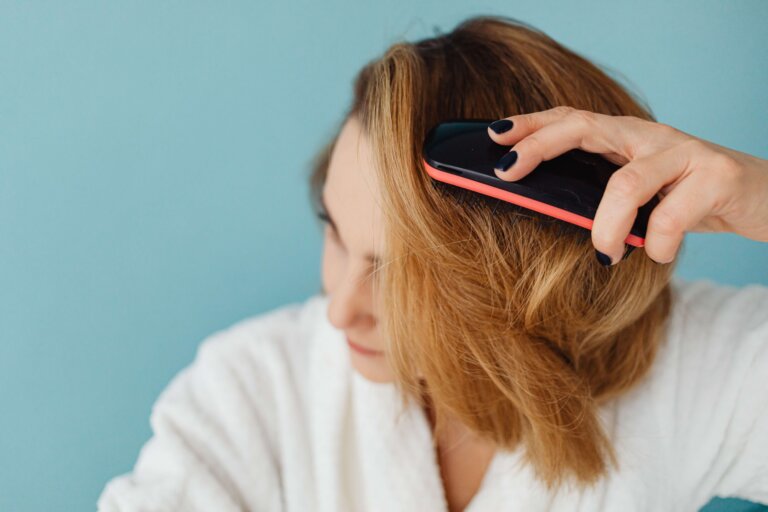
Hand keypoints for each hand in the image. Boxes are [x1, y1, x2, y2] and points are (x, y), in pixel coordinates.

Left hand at [487, 106, 767, 264]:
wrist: (766, 199)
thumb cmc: (689, 201)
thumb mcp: (640, 197)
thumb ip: (602, 197)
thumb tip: (545, 212)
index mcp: (626, 139)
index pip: (571, 119)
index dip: (531, 124)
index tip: (493, 135)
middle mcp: (650, 137)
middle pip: (585, 126)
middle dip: (539, 146)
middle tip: (507, 173)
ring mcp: (683, 153)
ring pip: (625, 183)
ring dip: (605, 228)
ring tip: (605, 254)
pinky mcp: (716, 177)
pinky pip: (671, 217)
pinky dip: (658, 245)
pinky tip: (659, 254)